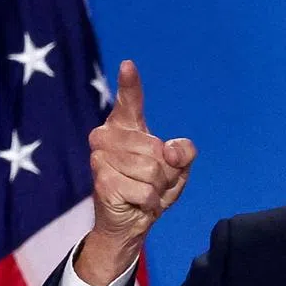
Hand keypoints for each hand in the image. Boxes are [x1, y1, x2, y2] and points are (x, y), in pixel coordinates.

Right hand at [76, 60, 196, 285]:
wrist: (129, 221)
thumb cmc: (152, 187)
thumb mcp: (179, 167)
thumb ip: (184, 152)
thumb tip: (171, 151)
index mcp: (125, 126)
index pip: (129, 101)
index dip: (130, 84)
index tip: (128, 65)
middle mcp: (106, 136)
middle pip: (157, 149)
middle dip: (165, 172)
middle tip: (152, 181)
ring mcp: (100, 157)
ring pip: (153, 171)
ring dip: (157, 188)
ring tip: (144, 191)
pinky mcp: (102, 180)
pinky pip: (146, 191)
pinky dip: (149, 202)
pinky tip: (136, 202)